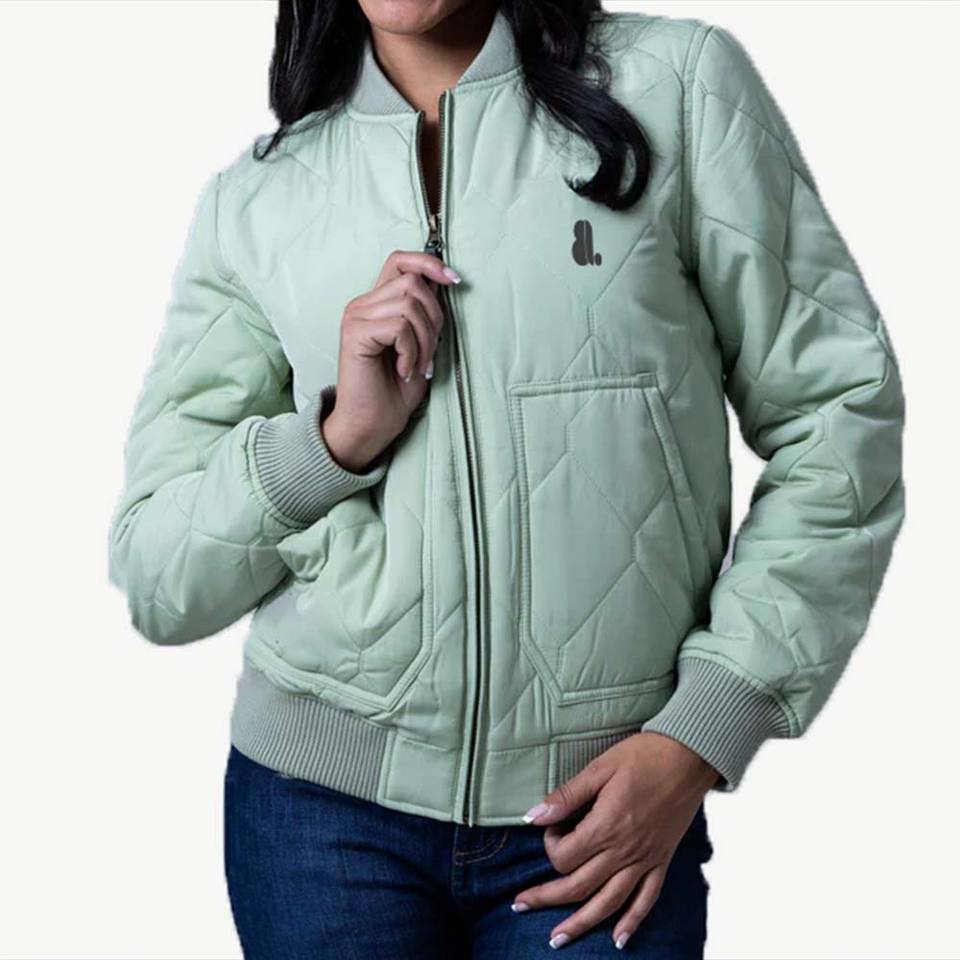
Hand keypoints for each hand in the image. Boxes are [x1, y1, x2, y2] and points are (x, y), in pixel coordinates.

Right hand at [321, 249, 460, 471]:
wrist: (373, 424)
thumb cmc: (395, 390)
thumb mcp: (420, 344)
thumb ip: (424, 314)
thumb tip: (444, 284)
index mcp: (376, 303)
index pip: (400, 260)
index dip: (429, 263)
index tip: (454, 280)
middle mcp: (362, 304)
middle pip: (413, 283)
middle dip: (434, 318)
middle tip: (430, 354)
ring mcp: (355, 316)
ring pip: (409, 304)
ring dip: (425, 340)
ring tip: (417, 366)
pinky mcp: (354, 333)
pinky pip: (399, 327)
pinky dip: (411, 351)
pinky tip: (403, 370)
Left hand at [512, 731, 718, 949]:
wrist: (689, 757)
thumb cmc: (643, 757)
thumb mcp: (599, 768)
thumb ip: (567, 797)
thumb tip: (533, 817)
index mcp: (606, 826)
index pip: (565, 856)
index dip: (549, 845)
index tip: (552, 827)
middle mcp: (625, 850)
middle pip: (579, 886)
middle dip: (546, 898)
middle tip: (520, 905)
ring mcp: (645, 859)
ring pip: (609, 903)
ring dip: (581, 924)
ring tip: (557, 940)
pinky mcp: (662, 861)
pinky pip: (647, 900)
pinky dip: (632, 922)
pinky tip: (618, 940)